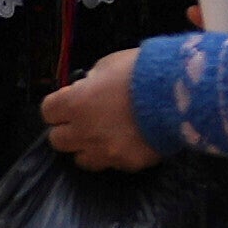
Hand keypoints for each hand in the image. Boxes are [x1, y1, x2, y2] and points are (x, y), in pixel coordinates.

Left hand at [42, 50, 156, 168]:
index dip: (57, 106)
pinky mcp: (127, 163)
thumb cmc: (142, 71)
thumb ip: (91, 81)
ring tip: (104, 135)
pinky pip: (112, 163)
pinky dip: (116, 153)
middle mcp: (84, 132)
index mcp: (76, 104)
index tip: (67, 101)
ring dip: (87, 147)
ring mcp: (105, 152)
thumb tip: (85, 88)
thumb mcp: (110, 64)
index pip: (48, 111)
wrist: (180, 93)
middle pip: (57, 140)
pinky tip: (129, 140)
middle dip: (67, 129)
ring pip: (81, 159)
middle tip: (83, 119)